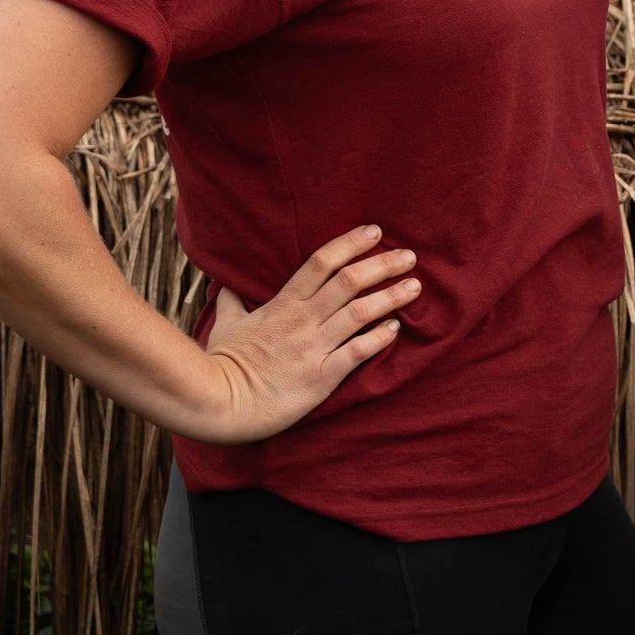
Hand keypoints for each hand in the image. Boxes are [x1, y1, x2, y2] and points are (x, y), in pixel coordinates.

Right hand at [172, 225, 420, 444]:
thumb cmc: (223, 363)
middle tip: (410, 256)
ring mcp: (313, 347)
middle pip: (349, 281)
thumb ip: (233, 301)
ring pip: (360, 312)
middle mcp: (302, 320)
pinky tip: (396, 328)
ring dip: (391, 297)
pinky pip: (357, 351)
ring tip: (414, 287)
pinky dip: (379, 338)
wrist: (220, 403)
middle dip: (383, 265)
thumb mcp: (226, 324)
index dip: (350, 243)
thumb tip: (227, 284)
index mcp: (282, 303)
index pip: (322, 262)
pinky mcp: (320, 377)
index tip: (374, 231)